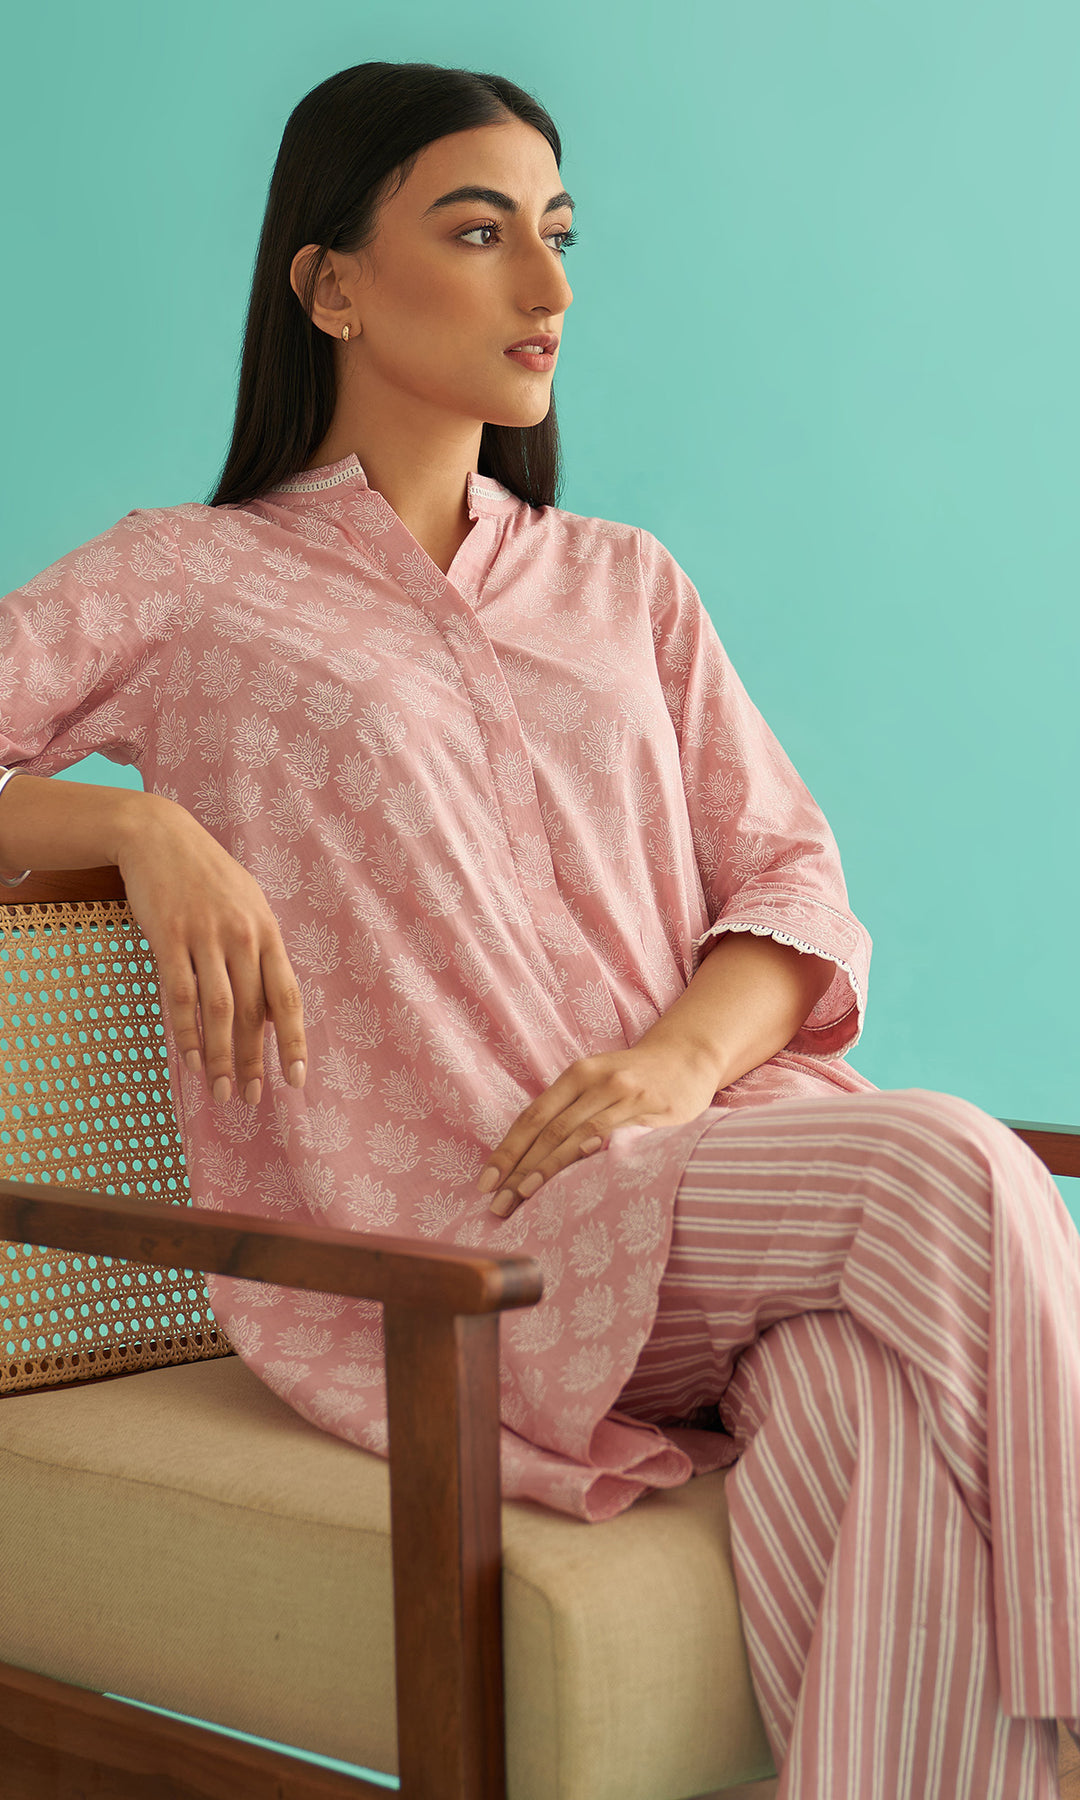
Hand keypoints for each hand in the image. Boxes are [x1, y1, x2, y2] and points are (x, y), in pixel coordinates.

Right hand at [116, 795, 307, 1107]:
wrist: (159, 836)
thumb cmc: (207, 876)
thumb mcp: (247, 905)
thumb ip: (260, 953)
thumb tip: (269, 1009)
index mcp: (267, 931)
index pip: (287, 998)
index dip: (292, 1042)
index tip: (295, 1080)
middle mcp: (242, 936)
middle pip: (253, 1012)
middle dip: (253, 1061)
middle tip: (251, 1098)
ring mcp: (205, 937)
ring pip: (219, 1011)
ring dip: (220, 1056)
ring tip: (220, 1091)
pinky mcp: (169, 937)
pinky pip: (181, 995)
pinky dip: (186, 1032)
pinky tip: (189, 1059)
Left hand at [478, 1038, 720, 1217]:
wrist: (688, 1057)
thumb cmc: (635, 1077)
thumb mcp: (596, 1081)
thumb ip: (568, 1111)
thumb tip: (524, 1158)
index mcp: (577, 1074)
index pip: (532, 1117)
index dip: (507, 1151)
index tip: (485, 1184)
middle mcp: (598, 1082)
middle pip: (549, 1131)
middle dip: (519, 1170)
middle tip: (498, 1204)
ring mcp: (626, 1096)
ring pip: (578, 1137)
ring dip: (548, 1170)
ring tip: (524, 1197)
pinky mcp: (653, 1113)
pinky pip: (618, 1139)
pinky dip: (593, 1160)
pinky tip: (576, 1182)